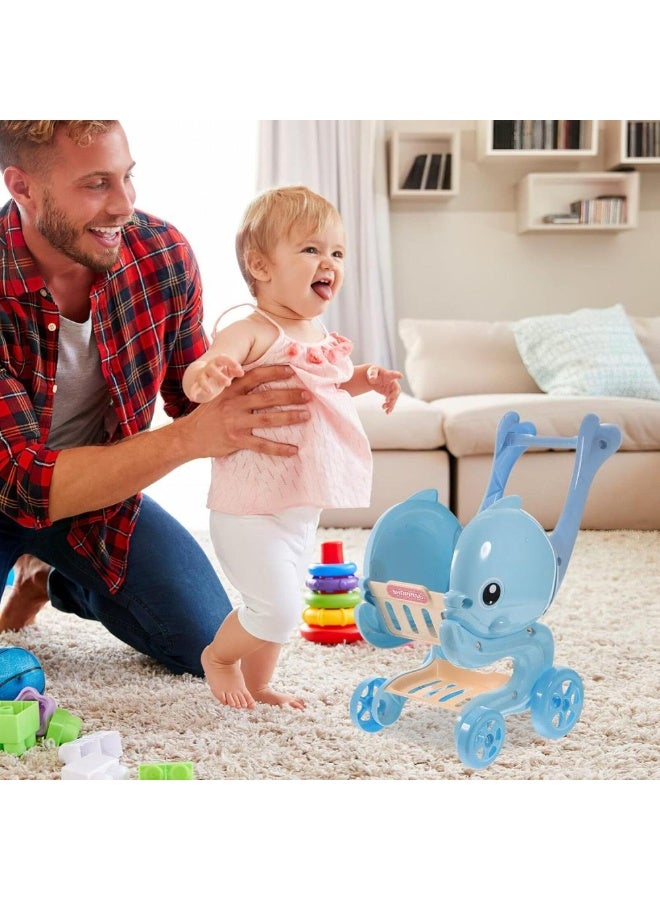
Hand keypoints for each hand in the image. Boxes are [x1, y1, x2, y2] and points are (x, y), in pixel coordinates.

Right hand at [184, 365, 310, 457]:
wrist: (188, 436)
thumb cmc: (208, 414)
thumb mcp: (219, 395)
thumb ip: (236, 386)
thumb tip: (258, 376)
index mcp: (231, 390)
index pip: (256, 376)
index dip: (275, 372)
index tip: (293, 370)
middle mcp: (234, 404)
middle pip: (267, 397)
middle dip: (289, 395)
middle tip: (308, 395)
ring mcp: (235, 423)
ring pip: (268, 419)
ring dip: (289, 417)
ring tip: (306, 415)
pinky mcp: (236, 440)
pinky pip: (262, 445)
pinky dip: (279, 448)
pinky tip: (294, 450)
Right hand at [187, 354, 243, 402]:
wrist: (207, 370)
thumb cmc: (223, 371)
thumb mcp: (230, 370)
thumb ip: (236, 370)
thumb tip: (242, 373)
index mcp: (218, 361)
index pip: (224, 359)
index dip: (231, 362)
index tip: (239, 368)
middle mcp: (209, 366)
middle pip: (212, 369)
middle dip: (219, 376)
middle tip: (228, 383)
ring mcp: (202, 374)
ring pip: (202, 378)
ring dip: (205, 384)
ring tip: (209, 391)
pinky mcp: (197, 382)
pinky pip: (194, 387)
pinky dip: (192, 392)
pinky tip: (192, 398)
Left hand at [366, 365, 402, 413]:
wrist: (374, 378)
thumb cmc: (374, 372)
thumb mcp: (372, 372)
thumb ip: (372, 375)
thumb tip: (372, 379)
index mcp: (389, 375)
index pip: (394, 374)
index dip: (398, 375)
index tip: (401, 376)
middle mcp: (393, 383)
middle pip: (396, 391)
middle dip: (393, 396)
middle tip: (387, 401)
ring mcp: (392, 390)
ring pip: (394, 399)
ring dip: (391, 404)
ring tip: (384, 408)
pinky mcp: (389, 395)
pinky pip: (391, 402)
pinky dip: (390, 407)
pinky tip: (387, 412)